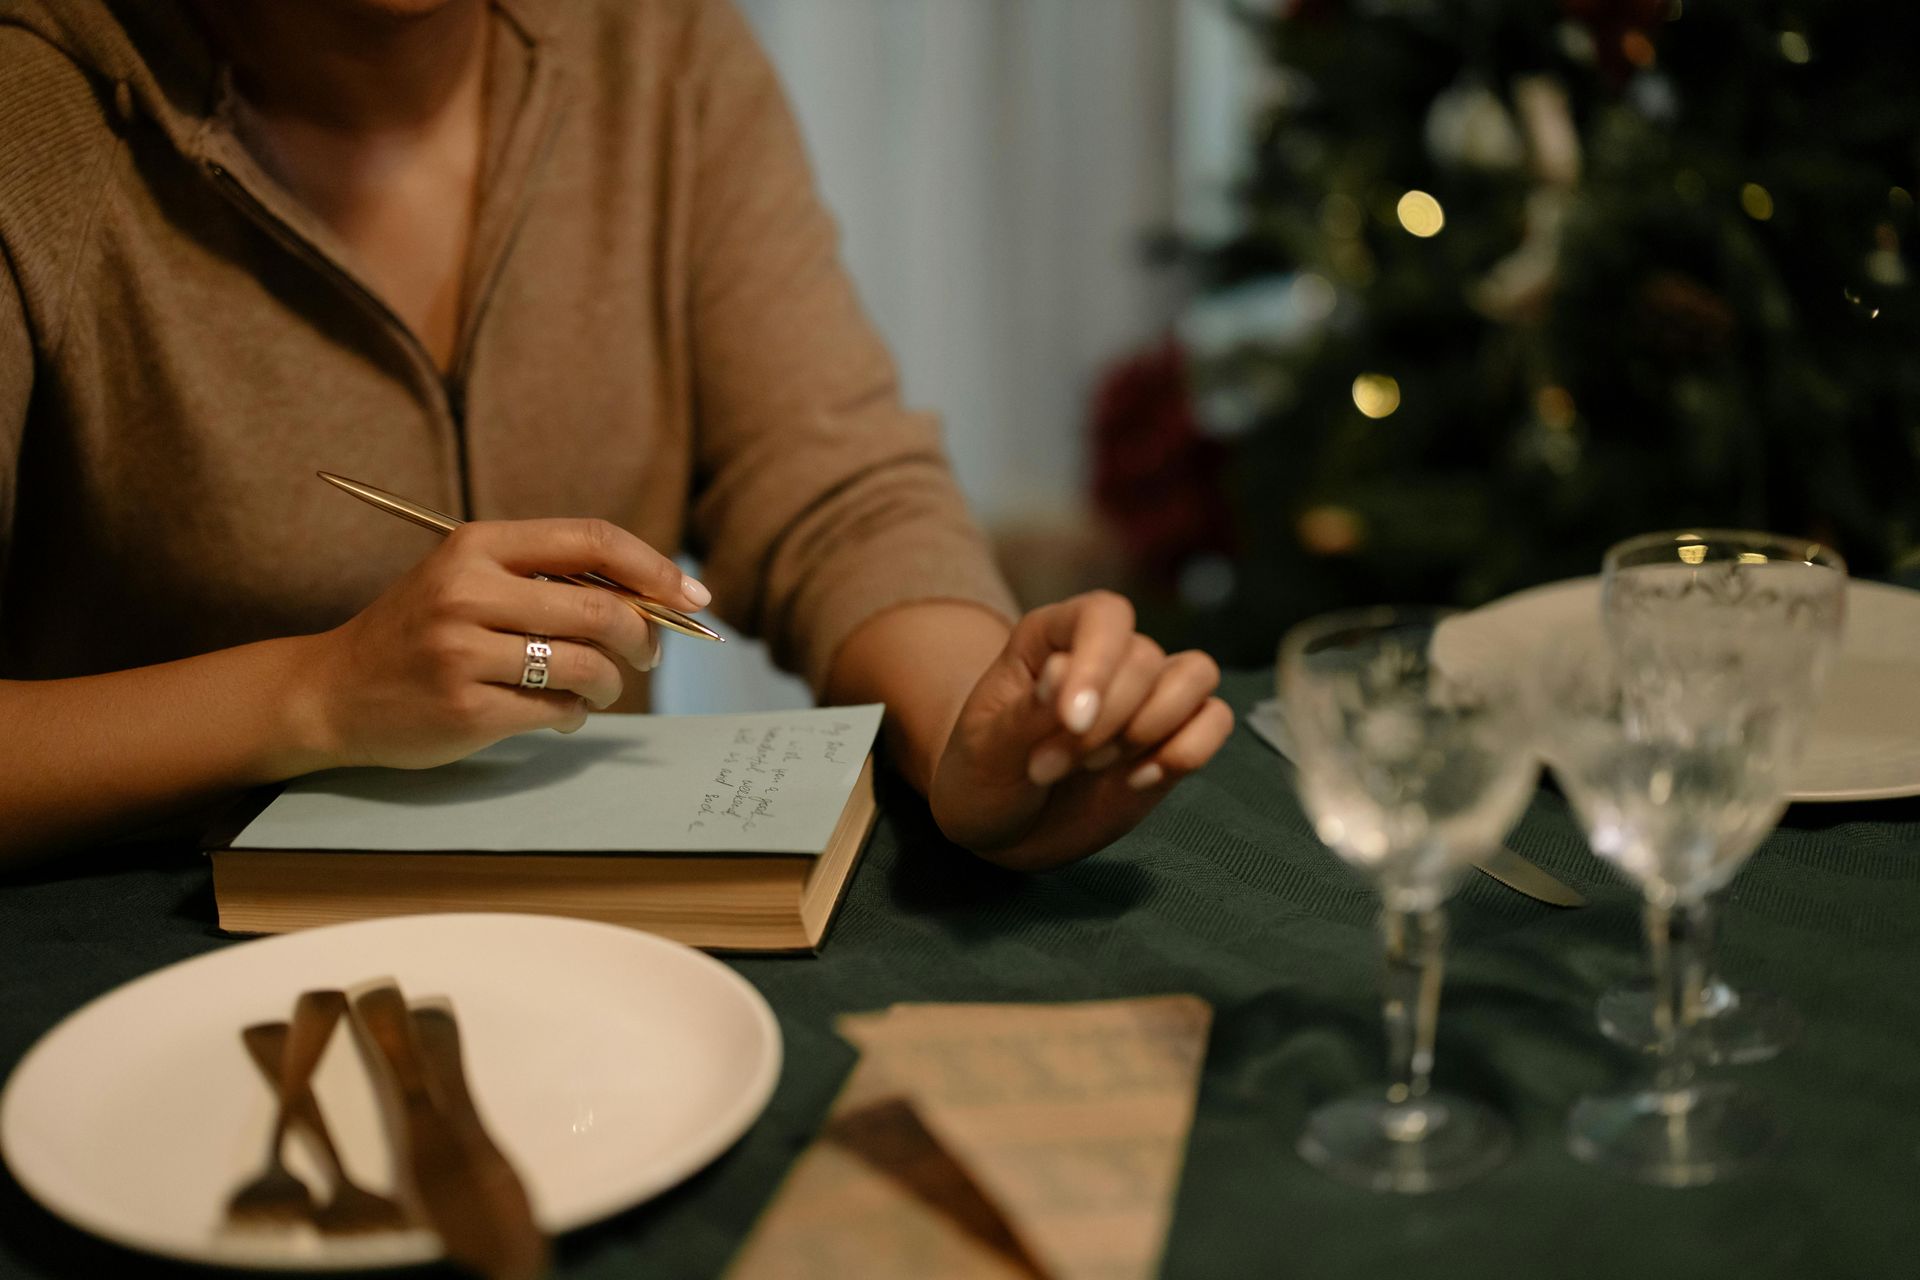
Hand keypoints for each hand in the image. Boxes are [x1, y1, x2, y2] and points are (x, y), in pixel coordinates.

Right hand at [299, 519, 709, 768]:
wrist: (332, 690)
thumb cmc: (420, 631)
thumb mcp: (470, 579)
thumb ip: (548, 577)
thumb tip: (655, 596)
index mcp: (477, 546)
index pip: (592, 540)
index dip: (654, 569)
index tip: (693, 597)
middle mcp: (468, 592)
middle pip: (602, 610)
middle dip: (644, 638)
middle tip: (646, 655)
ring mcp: (463, 653)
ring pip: (587, 667)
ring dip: (609, 685)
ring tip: (596, 690)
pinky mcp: (466, 708)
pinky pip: (559, 713)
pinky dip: (575, 717)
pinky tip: (559, 714)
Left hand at [928, 591, 1231, 869]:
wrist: (1004, 825)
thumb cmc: (984, 775)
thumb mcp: (986, 750)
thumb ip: (1026, 713)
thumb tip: (1066, 671)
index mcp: (1052, 637)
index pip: (1104, 616)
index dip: (1099, 661)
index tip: (1073, 722)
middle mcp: (1106, 655)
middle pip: (1146, 659)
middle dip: (1106, 724)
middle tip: (1049, 769)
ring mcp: (1144, 695)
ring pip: (1196, 675)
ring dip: (1153, 729)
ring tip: (1099, 769)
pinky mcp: (1171, 737)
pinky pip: (1215, 719)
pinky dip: (1188, 750)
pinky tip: (1139, 780)